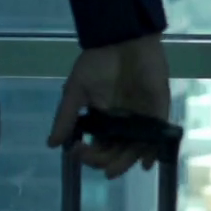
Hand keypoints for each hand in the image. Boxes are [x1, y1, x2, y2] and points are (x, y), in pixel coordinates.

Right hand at [46, 33, 172, 179]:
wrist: (123, 41)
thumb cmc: (98, 63)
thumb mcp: (76, 89)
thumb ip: (66, 116)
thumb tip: (51, 144)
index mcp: (104, 119)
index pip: (97, 145)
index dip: (88, 154)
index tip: (77, 152)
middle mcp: (124, 123)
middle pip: (117, 152)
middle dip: (108, 163)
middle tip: (101, 167)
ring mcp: (142, 118)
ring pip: (135, 148)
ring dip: (126, 162)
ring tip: (116, 169)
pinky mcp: (159, 111)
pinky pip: (157, 136)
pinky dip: (152, 151)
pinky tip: (144, 162)